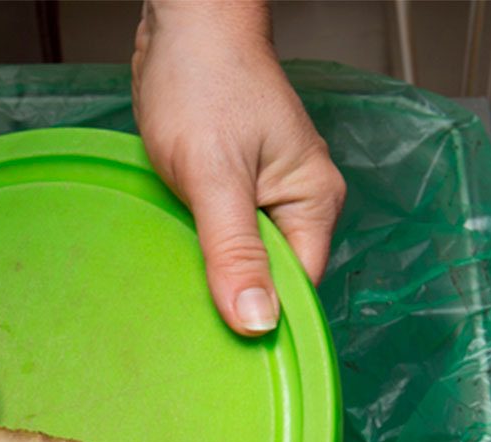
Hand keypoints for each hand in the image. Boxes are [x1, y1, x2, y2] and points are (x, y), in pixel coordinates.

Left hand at [132, 0, 345, 334]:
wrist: (181, 30)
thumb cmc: (203, 84)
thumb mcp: (216, 178)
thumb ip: (235, 251)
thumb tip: (258, 321)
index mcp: (312, 204)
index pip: (299, 292)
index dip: (265, 325)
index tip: (229, 359)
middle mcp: (296, 207)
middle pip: (272, 285)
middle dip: (236, 309)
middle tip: (195, 342)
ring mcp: (263, 202)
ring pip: (244, 268)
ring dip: (214, 287)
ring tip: (182, 311)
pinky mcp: (232, 197)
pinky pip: (222, 247)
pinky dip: (201, 262)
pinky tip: (177, 274)